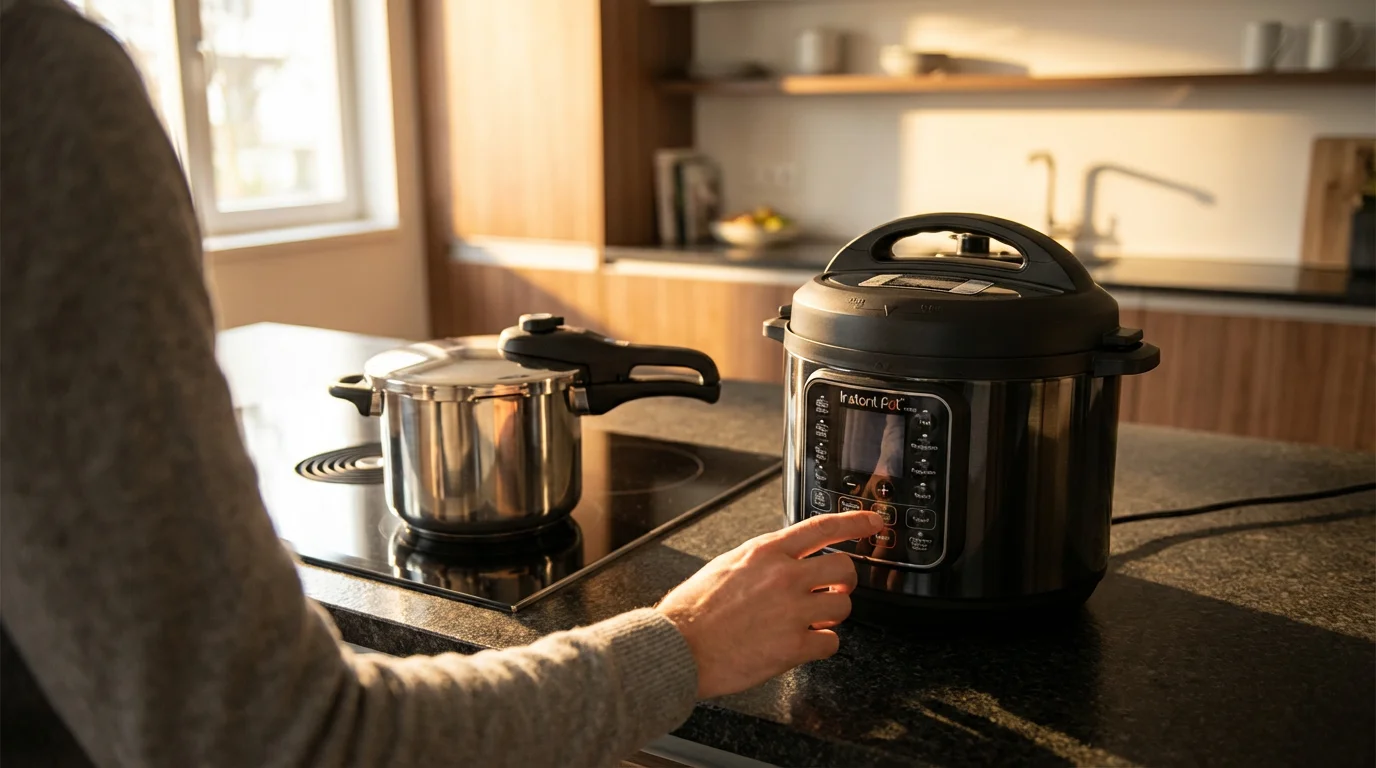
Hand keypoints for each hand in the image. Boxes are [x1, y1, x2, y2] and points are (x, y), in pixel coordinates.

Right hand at [655, 510, 883, 698]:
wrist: (678, 646)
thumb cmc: (693, 610)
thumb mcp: (727, 565)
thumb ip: (762, 560)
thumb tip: (785, 561)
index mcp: (765, 552)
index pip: (822, 527)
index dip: (855, 521)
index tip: (873, 521)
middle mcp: (784, 577)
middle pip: (845, 569)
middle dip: (844, 582)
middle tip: (832, 591)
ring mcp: (792, 612)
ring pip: (844, 607)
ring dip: (831, 616)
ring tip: (809, 621)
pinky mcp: (793, 647)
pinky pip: (831, 643)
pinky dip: (821, 645)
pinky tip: (802, 644)